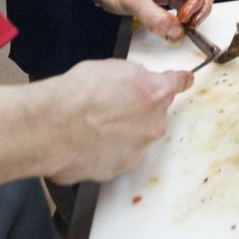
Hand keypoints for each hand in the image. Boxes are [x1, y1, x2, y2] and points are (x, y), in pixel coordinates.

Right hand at [38, 59, 192, 183]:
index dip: (180, 81)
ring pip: (133, 139)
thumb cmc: (77, 93)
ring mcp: (137, 150)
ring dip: (119, 134)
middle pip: (152, 116)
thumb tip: (135, 85)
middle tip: (107, 107)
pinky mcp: (118, 170)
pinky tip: (83, 142)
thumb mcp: (111, 68)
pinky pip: (114, 157)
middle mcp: (152, 125)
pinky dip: (103, 151)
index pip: (177, 84)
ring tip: (89, 127)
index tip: (186, 81)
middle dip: (135, 112)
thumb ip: (133, 78)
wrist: (53, 126)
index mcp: (155, 93)